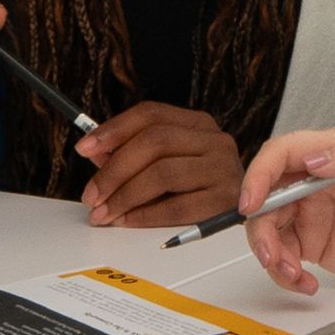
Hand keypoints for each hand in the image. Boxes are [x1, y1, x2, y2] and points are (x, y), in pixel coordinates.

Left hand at [74, 101, 244, 228]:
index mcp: (198, 123)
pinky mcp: (227, 199)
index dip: (113, 129)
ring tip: (105, 212)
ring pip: (162, 173)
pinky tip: (128, 220)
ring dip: (125, 195)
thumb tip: (95, 153)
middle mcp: (214, 140)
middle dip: (113, 170)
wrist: (249, 211)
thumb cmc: (200, 186)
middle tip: (91, 194)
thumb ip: (131, 154)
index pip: (150, 114)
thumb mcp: (168, 162)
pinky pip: (177, 206)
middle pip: (154, 142)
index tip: (85, 148)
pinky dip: (145, 215)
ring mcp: (224, 168)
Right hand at [238, 128, 334, 295]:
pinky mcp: (317, 245)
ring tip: (294, 274)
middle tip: (274, 255)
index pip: (282, 155)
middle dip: (261, 227)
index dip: (259, 176)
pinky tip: (306, 283)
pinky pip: (283, 256)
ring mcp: (315, 214)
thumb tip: (313, 157)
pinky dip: (284, 272)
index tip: (251, 204)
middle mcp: (319, 182)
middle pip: (267, 195)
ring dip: (270, 254)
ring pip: (269, 228)